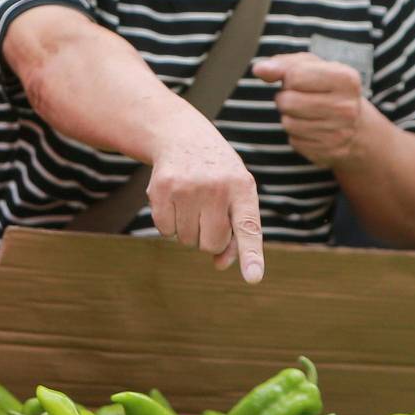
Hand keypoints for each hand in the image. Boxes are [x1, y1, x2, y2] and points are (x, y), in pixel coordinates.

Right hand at [147, 117, 264, 283]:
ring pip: (187, 240)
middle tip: (208, 211)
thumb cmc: (217, 175)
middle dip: (209, 236)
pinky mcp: (161, 189)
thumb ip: (236, 232)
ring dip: (188, 229)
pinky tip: (175, 200)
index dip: (251, 255)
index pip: (249, 228)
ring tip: (192, 201)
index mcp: (242, 188)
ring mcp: (187, 187)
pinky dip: (169, 223)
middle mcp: (216, 186)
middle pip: (211, 244)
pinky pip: (165, 231)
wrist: (183, 137)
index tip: (254, 278)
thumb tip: (220, 264)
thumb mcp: (236, 195)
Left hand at [252, 52, 370, 168]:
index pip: (295, 76)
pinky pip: (294, 142)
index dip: (290, 78)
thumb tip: (259, 69)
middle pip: (288, 102)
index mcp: (345, 79)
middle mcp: (346, 108)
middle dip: (286, 98)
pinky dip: (297, 135)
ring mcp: (339, 133)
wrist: (356, 126)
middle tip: (300, 98)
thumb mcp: (311, 67)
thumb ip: (283, 64)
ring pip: (288, 123)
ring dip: (289, 117)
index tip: (301, 81)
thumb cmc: (327, 88)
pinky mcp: (329, 153)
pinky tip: (311, 129)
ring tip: (306, 113)